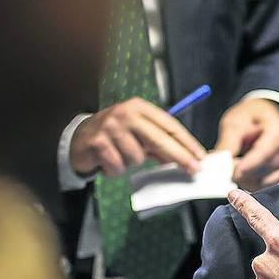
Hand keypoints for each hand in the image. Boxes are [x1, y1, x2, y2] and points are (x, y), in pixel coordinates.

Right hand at [70, 97, 205, 176]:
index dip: (186, 142)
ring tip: (120, 155)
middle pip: (159, 139)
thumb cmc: (115, 136)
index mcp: (139, 108)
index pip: (169, 125)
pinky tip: (108, 161)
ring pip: (137, 157)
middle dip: (179, 156)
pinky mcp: (98, 143)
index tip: (200, 156)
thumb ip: (160, 145)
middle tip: (193, 170)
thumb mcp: (138, 134)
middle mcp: (125, 113)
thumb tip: (185, 159)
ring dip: (131, 163)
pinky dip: (115, 169)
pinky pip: (118, 166)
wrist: (78, 138)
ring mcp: (110, 127)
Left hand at [217, 98, 278, 190]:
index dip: (248, 164)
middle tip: (221, 169)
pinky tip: (240, 173)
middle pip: (263, 170)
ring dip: (243, 178)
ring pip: (262, 181)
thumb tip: (218, 162)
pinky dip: (249, 182)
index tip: (233, 173)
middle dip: (241, 172)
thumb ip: (228, 142)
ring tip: (230, 167)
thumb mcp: (234, 122)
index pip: (264, 152)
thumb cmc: (249, 118)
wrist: (263, 118)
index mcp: (278, 132)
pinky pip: (263, 185)